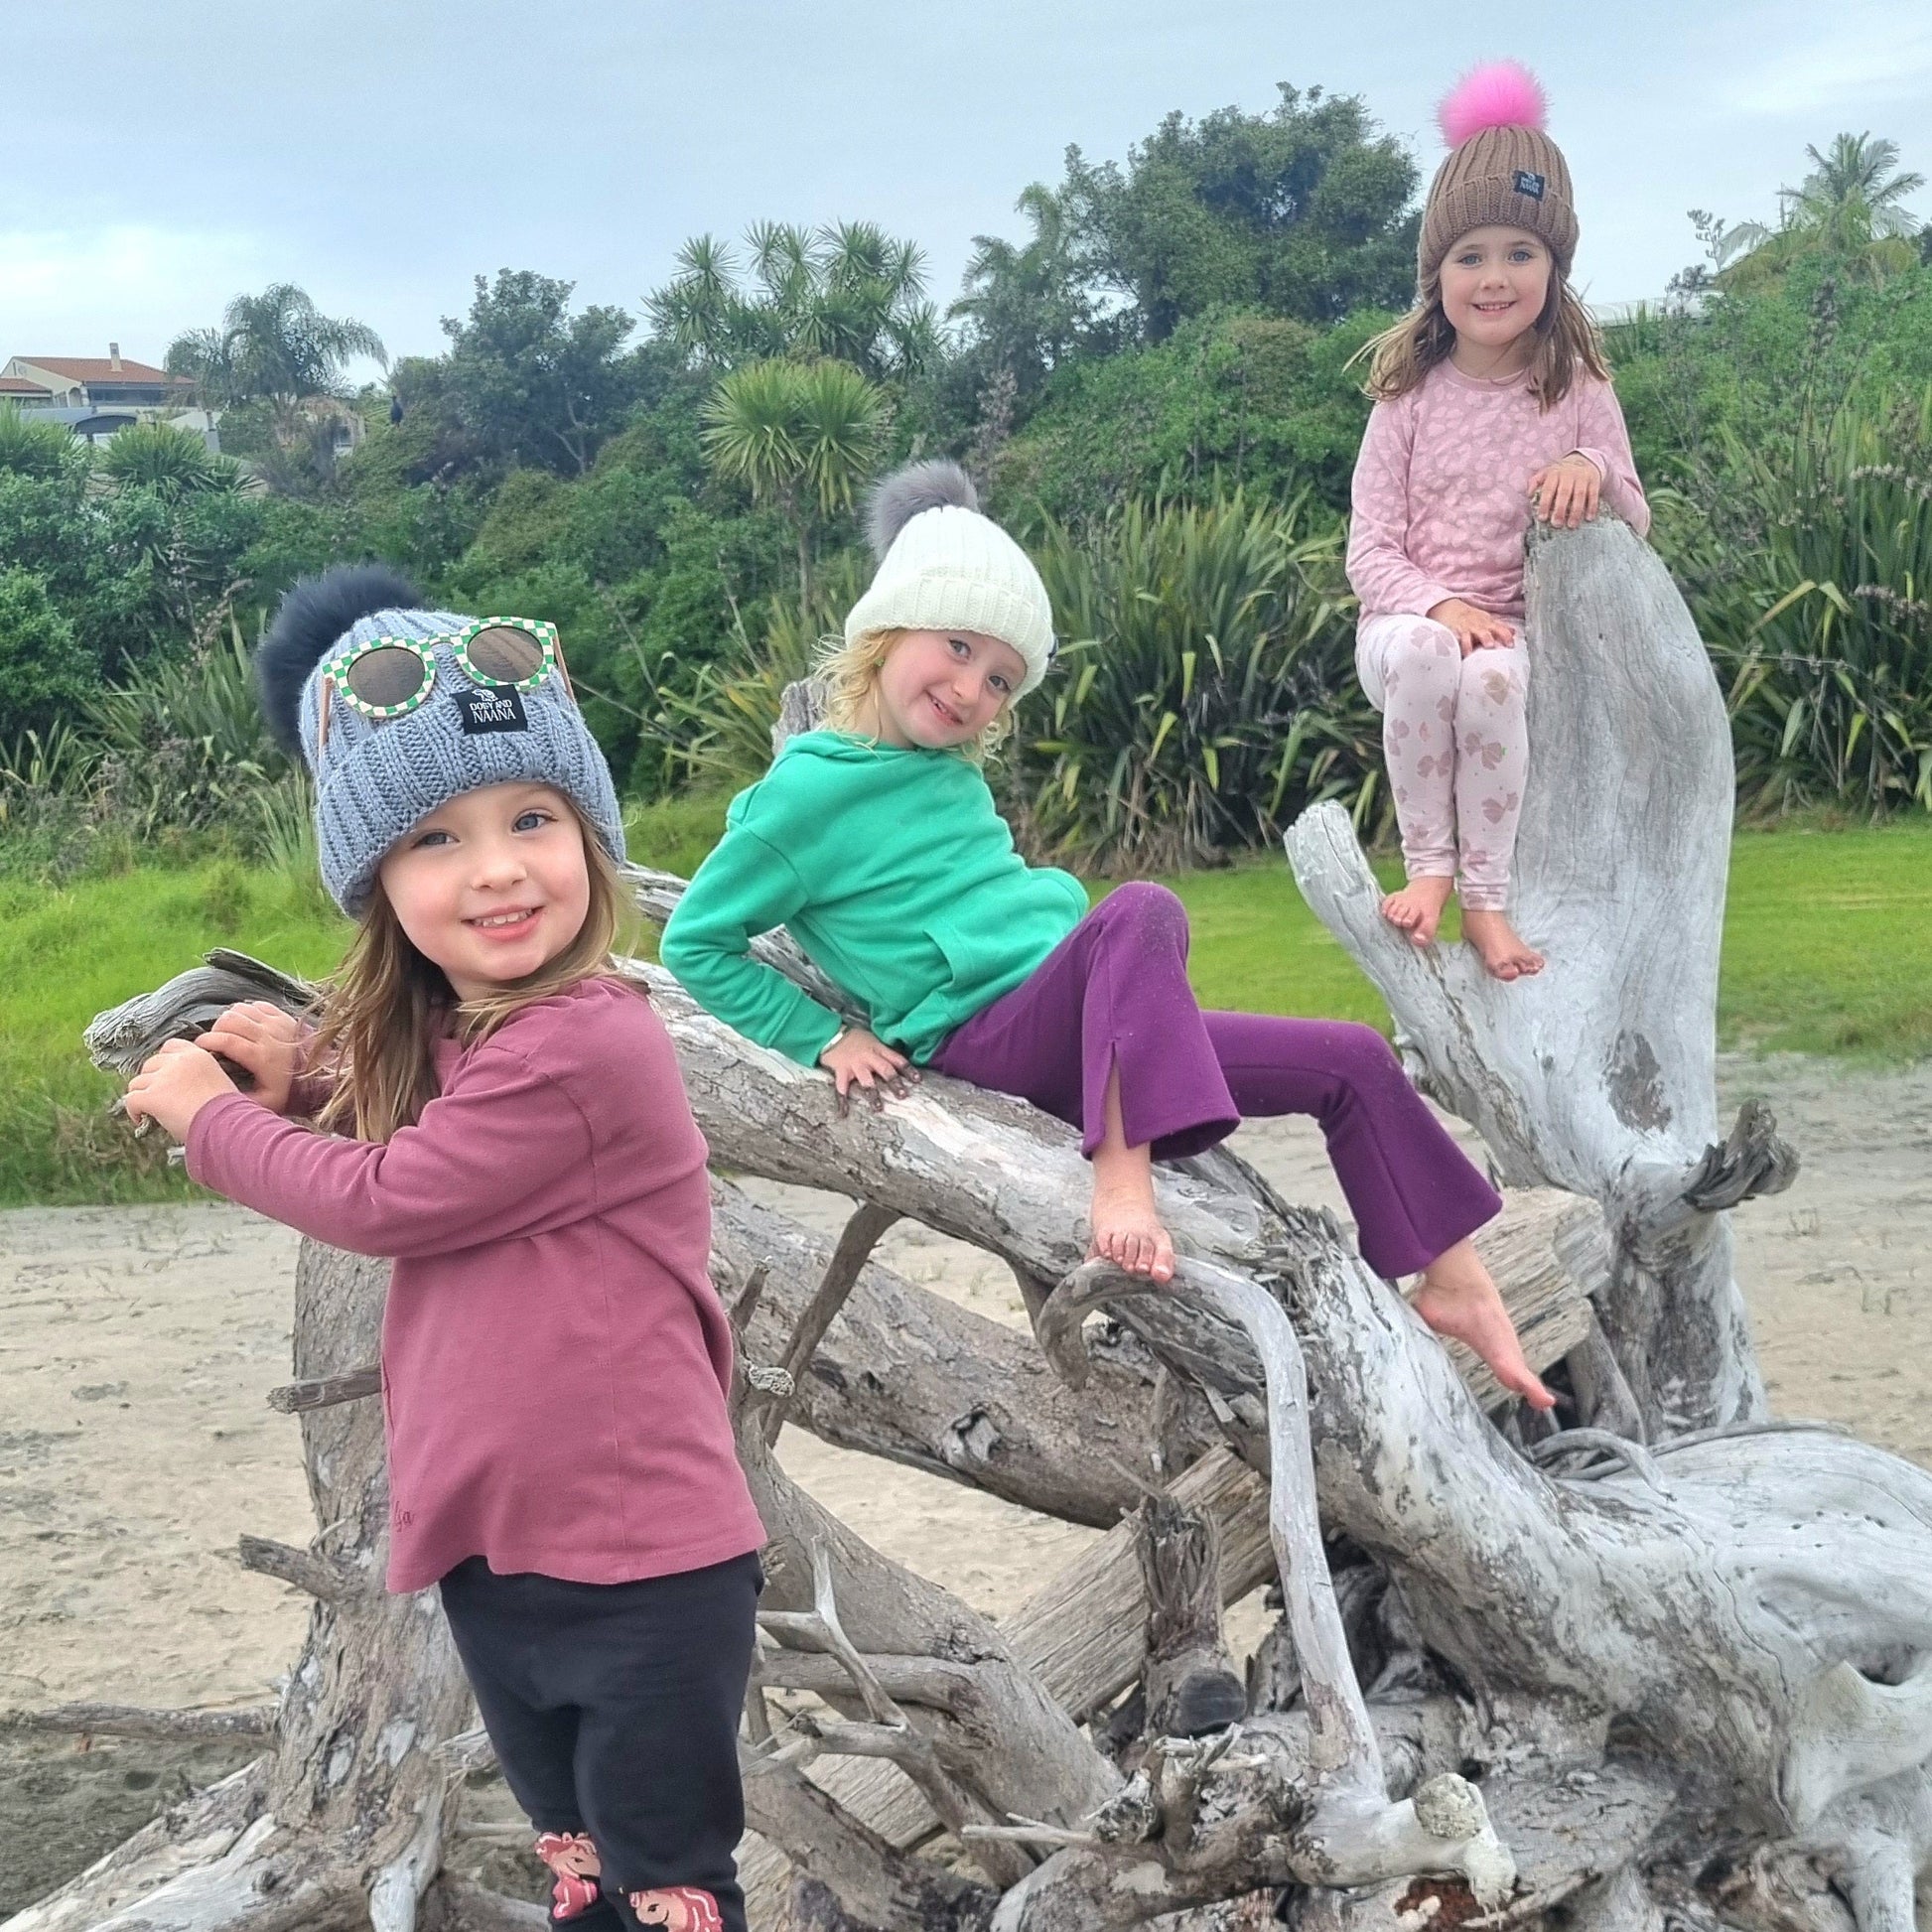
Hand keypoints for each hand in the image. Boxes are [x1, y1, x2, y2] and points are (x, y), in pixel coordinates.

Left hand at [123, 1039, 238, 1141]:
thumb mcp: (219, 1081)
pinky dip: (133, 1111)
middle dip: (151, 1079)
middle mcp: (179, 1061)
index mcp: (198, 1055)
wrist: (225, 1124)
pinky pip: (130, 1100)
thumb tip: (181, 1088)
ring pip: (137, 1082)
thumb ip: (198, 1076)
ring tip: (150, 1110)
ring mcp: (163, 1078)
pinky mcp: (151, 1096)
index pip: (171, 1046)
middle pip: (150, 1063)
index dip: (165, 1060)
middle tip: (157, 1095)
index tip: (166, 1074)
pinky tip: (141, 1120)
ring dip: (142, 1095)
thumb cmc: (229, 1111)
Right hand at [194, 1001, 307, 1113]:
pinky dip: (247, 1011)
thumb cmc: (290, 1092)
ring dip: (231, 1019)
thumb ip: (240, 1100)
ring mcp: (278, 1023)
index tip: (199, 1047)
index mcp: (261, 1057)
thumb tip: (216, 1095)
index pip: (226, 1040)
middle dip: (216, 1029)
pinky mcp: (285, 1017)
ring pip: (242, 1008)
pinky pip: (257, 1005)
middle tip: (216, 1042)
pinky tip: (246, 1025)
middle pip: (230, 1019)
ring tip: (230, 1033)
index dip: (207, 1041)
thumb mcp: (265, 1103)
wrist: (322, 1079)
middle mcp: (269, 1035)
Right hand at [819, 1027, 917, 1116]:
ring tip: (878, 1108)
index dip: (908, 1070)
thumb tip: (899, 1064)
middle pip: (885, 1070)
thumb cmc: (855, 1038)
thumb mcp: (873, 1040)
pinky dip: (842, 1101)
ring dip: (873, 1095)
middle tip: (903, 1095)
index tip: (918, 1080)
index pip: (897, 1059)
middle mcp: (869, 1057)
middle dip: (894, 1083)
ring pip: (866, 1081)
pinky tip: (843, 1113)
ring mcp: (855, 1064)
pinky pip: (841, 1088)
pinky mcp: (841, 1070)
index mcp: (878, 1048)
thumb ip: (884, 1051)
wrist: (831, 1033)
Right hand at [1426, 597, 1516, 655]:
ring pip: (1467, 637)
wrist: (1451, 610)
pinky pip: (1453, 640)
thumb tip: (1514, 632)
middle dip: (1486, 638)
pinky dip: (1454, 646)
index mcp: (1488, 624)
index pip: (1500, 629)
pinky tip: (1454, 652)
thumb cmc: (1472, 618)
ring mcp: (1464, 630)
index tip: (1510, 645)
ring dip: (1468, 644)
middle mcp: (1477, 627)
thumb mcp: (1487, 620)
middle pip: (1483, 632)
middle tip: (1490, 645)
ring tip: (1469, 653)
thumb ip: (1500, 628)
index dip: (1505, 636)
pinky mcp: (1452, 634)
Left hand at [1527, 452, 1601, 528]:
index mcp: (1554, 474)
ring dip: (1576, 511)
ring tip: (1572, 525)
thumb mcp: (1546, 473)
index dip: (1545, 504)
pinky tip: (1589, 518)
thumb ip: (1535, 482)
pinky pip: (1594, 494)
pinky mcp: (1594, 481)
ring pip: (1580, 494)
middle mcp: (1568, 475)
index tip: (1542, 518)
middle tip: (1556, 524)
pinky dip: (1592, 507)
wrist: (1582, 459)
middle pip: (1564, 493)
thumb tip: (1529, 495)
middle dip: (1560, 510)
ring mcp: (1582, 477)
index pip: (1548, 489)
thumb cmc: (1559, 472)